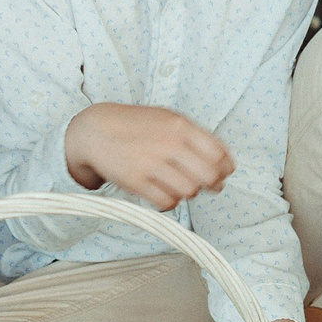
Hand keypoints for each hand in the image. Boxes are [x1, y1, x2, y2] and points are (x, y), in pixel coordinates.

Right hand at [63, 102, 234, 207]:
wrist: (95, 130)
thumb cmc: (135, 125)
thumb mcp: (167, 118)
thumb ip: (194, 136)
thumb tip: (222, 161)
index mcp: (180, 126)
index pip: (219, 154)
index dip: (226, 168)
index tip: (223, 173)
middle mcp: (169, 144)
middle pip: (209, 177)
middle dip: (212, 185)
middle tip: (207, 186)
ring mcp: (152, 163)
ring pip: (189, 192)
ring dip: (188, 192)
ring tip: (178, 185)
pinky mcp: (136, 181)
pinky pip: (167, 202)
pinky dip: (169, 201)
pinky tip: (162, 192)